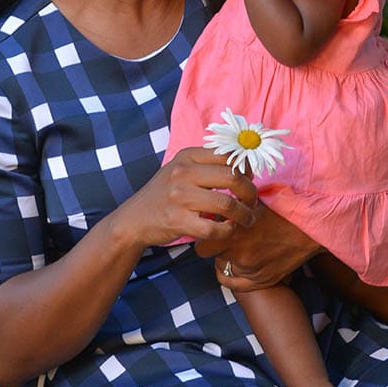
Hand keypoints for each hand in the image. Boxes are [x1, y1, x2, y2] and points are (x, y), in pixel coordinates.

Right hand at [114, 147, 256, 247]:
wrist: (134, 219)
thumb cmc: (165, 194)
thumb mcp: (180, 170)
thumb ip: (207, 165)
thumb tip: (245, 166)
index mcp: (187, 156)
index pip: (228, 155)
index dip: (246, 169)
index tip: (250, 180)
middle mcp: (183, 172)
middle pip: (233, 178)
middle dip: (250, 192)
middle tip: (252, 202)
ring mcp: (180, 197)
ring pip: (227, 204)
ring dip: (244, 214)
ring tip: (248, 219)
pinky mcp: (178, 221)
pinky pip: (215, 228)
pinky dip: (228, 231)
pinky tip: (229, 229)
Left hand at [196, 201, 320, 289]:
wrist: (309, 227)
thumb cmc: (281, 210)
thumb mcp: (250, 204)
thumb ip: (227, 212)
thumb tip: (208, 213)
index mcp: (235, 236)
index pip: (201, 247)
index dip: (204, 238)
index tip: (209, 231)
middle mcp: (241, 257)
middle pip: (212, 257)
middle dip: (215, 246)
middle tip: (224, 236)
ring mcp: (251, 272)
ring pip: (224, 269)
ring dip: (227, 258)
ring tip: (240, 245)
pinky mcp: (262, 281)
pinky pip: (234, 284)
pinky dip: (233, 274)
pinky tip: (238, 263)